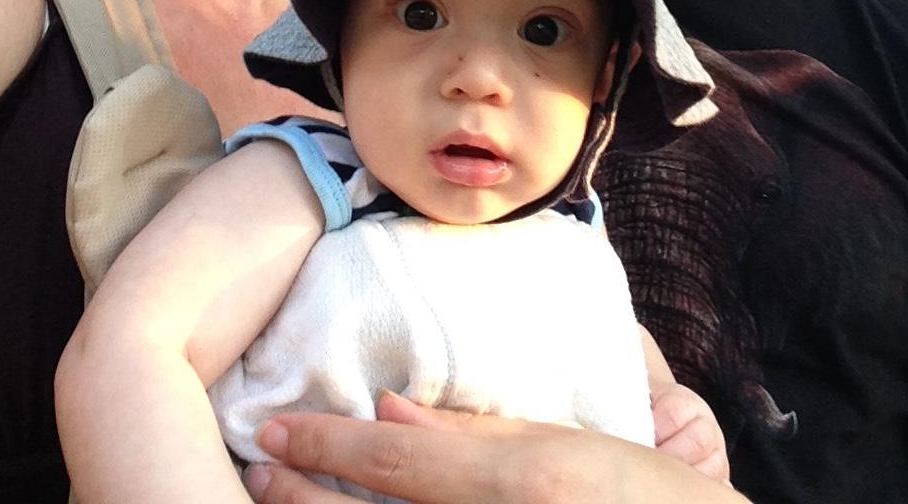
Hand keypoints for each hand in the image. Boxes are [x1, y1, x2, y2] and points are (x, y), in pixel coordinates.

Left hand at [242, 391, 743, 503]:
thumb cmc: (651, 498)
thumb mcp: (567, 451)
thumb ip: (475, 434)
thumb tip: (389, 412)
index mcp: (517, 485)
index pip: (394, 463)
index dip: (324, 446)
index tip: (274, 431)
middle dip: (299, 502)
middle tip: (256, 476)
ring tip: (279, 502)